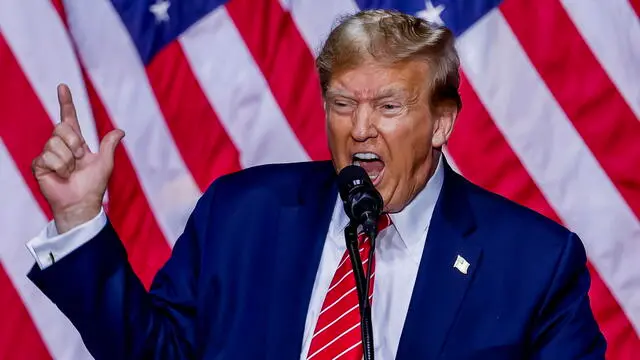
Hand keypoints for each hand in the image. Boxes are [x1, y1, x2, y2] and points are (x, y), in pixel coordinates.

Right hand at [32, 84, 124, 233]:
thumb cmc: (93, 185)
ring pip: (55, 143)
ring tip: (70, 171)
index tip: (63, 86)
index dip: (66, 102)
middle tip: (79, 158)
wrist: (81, 203)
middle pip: (61, 127)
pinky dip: (59, 167)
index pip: (69, 118)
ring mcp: (48, 154)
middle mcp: (60, 145)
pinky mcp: (39, 165)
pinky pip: (48, 156)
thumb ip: (109, 145)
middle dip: (74, 142)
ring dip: (68, 159)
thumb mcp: (105, 163)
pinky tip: (61, 176)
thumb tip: (121, 131)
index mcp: (76, 142)